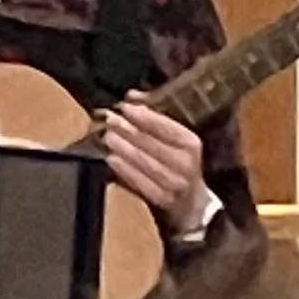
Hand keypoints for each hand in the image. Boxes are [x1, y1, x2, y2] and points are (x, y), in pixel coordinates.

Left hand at [100, 97, 210, 235]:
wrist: (191, 203)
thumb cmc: (178, 162)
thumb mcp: (174, 139)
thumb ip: (154, 115)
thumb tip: (132, 95)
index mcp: (191, 143)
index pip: (165, 126)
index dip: (144, 116)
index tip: (125, 106)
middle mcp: (185, 163)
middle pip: (152, 143)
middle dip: (128, 130)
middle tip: (110, 119)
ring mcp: (174, 183)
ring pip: (144, 162)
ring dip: (123, 148)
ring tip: (107, 136)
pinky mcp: (162, 199)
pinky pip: (140, 182)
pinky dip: (124, 169)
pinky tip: (112, 158)